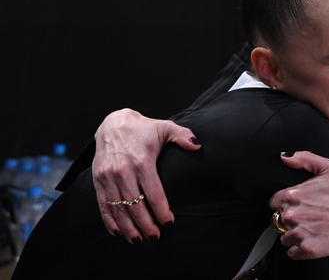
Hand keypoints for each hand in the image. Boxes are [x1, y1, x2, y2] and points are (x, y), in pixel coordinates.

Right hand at [92, 108, 200, 242]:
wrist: (112, 123)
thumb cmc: (143, 128)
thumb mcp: (165, 127)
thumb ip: (183, 136)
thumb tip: (197, 146)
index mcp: (142, 161)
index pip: (153, 193)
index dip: (161, 210)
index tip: (169, 222)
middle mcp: (123, 171)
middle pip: (135, 205)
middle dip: (146, 224)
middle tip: (155, 236)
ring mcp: (108, 177)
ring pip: (118, 209)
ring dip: (128, 227)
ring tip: (138, 239)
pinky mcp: (98, 180)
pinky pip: (103, 205)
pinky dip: (110, 221)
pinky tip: (118, 232)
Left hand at [269, 151, 328, 259]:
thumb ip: (304, 158)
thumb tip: (284, 157)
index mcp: (294, 195)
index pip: (274, 202)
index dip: (285, 203)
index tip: (298, 204)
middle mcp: (293, 215)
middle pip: (278, 220)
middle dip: (291, 218)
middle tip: (308, 216)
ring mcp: (300, 234)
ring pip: (284, 237)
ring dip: (294, 234)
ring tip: (312, 228)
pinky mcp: (308, 250)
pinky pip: (292, 253)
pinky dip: (299, 249)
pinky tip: (312, 240)